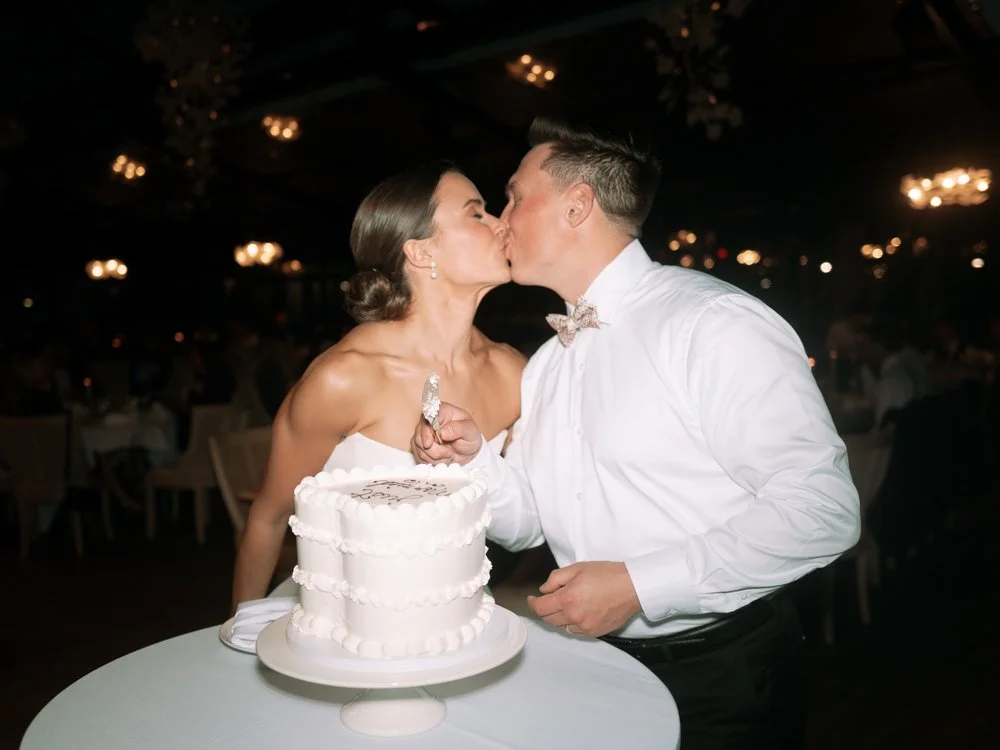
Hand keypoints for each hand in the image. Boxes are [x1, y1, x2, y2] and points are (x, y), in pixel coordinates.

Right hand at [411, 401, 482, 465]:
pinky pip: (419, 456)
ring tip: (448, 455)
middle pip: (419, 435)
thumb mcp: (470, 430)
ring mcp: (423, 433)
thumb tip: (441, 432)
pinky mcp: (420, 446)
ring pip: (418, 447)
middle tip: (449, 453)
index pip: (427, 417)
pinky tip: (442, 459)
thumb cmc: (470, 435)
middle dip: (433, 449)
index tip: (429, 443)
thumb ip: (458, 429)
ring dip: (434, 457)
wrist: (469, 450)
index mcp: (441, 411)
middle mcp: (429, 420)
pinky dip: (431, 461)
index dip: (425, 431)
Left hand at [527, 562, 641, 637]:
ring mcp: (584, 627)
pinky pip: (575, 631)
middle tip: (548, 599)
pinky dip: (571, 623)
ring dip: (558, 617)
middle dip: (544, 609)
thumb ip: (556, 579)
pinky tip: (577, 612)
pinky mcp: (594, 632)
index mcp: (567, 599)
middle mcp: (574, 616)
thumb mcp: (577, 568)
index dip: (532, 603)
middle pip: (548, 619)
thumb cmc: (607, 574)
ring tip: (565, 604)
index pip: (540, 608)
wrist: (633, 587)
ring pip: (561, 626)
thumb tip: (544, 590)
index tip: (532, 599)